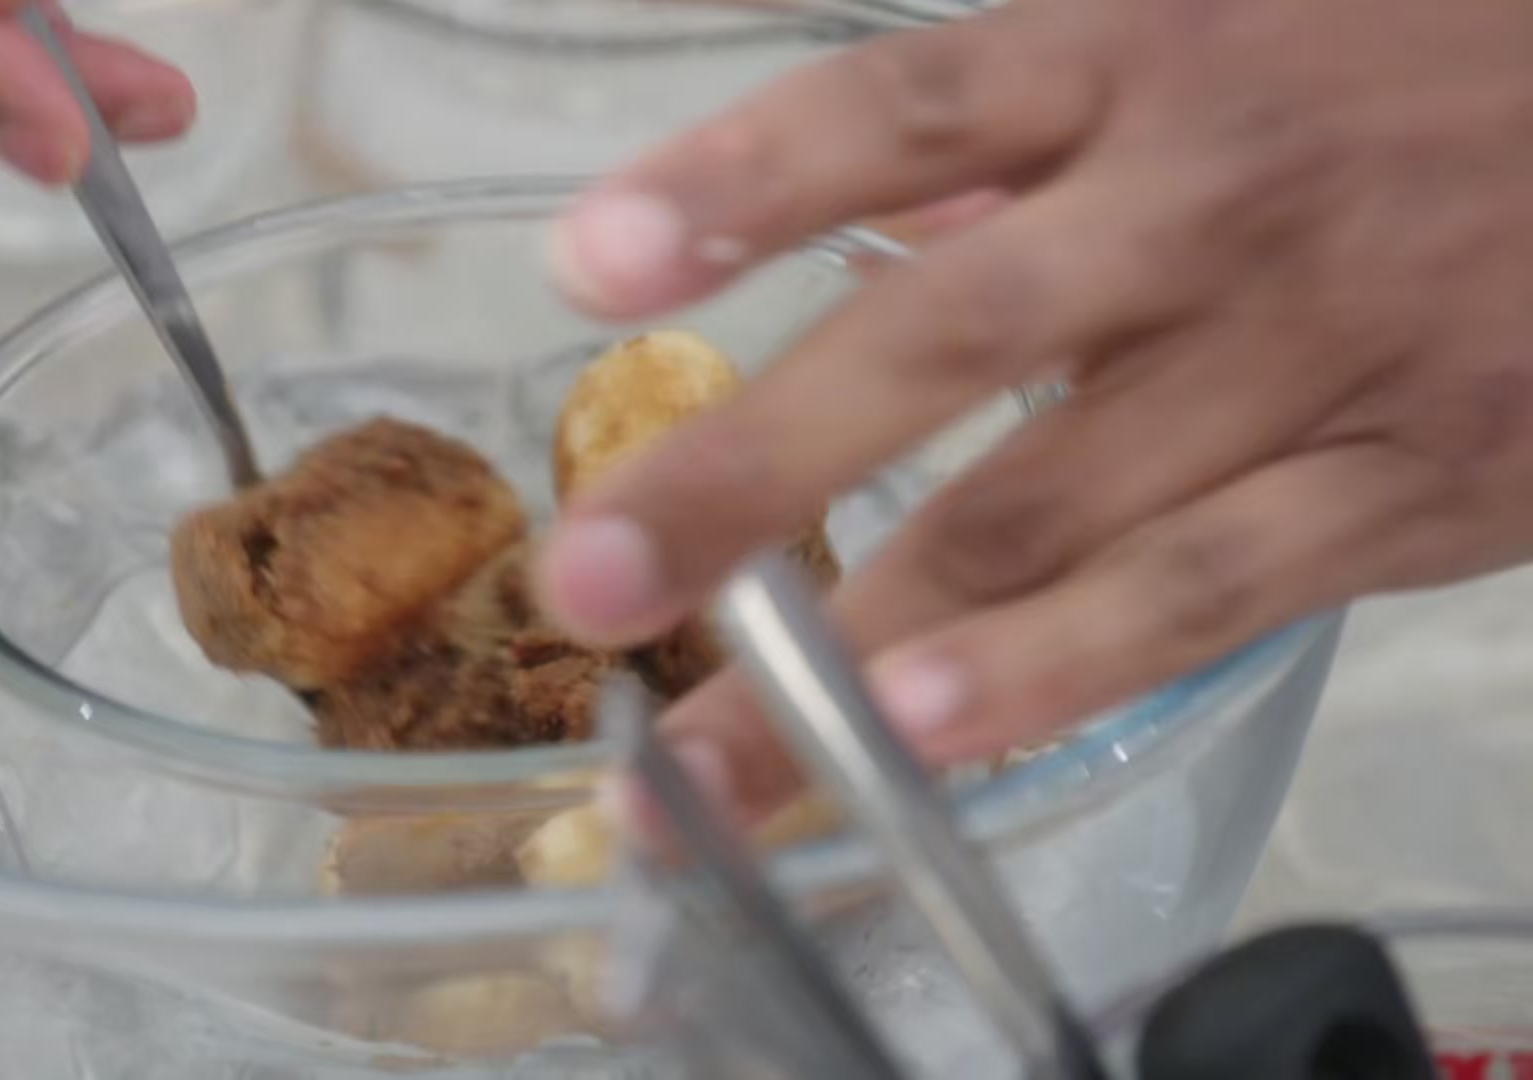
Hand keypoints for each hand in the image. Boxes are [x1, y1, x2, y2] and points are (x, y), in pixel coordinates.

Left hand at [534, 0, 1532, 827]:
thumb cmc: (1405, 69)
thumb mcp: (1216, 35)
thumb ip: (1031, 128)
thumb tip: (866, 219)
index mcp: (1136, 61)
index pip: (896, 111)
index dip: (738, 185)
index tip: (586, 269)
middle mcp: (1203, 205)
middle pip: (939, 340)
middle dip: (749, 473)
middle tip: (591, 580)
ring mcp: (1308, 355)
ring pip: (1047, 510)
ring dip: (862, 644)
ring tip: (721, 753)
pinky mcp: (1407, 484)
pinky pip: (1204, 592)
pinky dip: (1059, 670)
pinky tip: (927, 736)